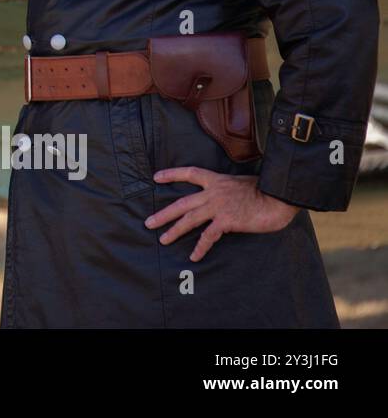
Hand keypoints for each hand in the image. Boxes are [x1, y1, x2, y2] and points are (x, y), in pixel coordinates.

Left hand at [145, 166, 298, 261]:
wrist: (279, 196)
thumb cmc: (266, 191)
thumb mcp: (241, 184)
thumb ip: (228, 191)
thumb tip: (222, 201)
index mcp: (217, 180)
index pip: (190, 173)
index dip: (172, 174)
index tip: (156, 177)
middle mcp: (214, 192)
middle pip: (182, 203)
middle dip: (164, 214)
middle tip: (148, 222)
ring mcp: (219, 206)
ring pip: (189, 219)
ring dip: (174, 230)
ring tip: (162, 239)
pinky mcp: (227, 220)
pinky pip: (209, 235)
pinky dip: (200, 247)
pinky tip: (194, 256)